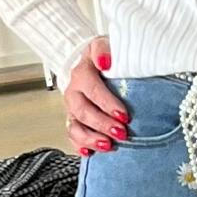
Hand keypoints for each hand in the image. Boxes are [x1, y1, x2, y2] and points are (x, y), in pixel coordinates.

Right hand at [63, 37, 129, 154]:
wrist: (96, 59)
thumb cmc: (106, 55)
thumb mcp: (106, 44)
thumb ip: (105, 49)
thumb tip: (105, 61)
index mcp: (82, 70)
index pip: (92, 88)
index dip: (107, 104)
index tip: (124, 115)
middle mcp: (74, 89)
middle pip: (83, 110)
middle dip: (102, 124)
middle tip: (122, 132)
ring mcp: (73, 105)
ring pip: (75, 125)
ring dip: (91, 138)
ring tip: (108, 145)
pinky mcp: (74, 118)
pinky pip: (72, 134)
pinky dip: (80, 145)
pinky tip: (90, 152)